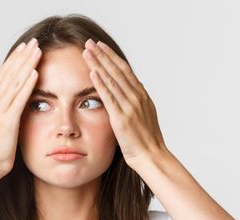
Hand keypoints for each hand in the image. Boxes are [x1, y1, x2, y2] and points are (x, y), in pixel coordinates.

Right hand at [0, 38, 41, 176]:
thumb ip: (3, 110)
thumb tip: (12, 102)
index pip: (3, 75)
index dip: (14, 60)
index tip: (24, 48)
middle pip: (9, 73)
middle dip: (22, 56)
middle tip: (34, 42)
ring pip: (14, 81)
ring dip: (26, 64)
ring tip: (38, 50)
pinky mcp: (7, 120)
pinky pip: (19, 98)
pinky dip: (27, 84)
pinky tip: (35, 72)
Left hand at [82, 38, 168, 168]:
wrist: (152, 156)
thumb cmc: (146, 141)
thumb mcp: (144, 116)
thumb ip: (137, 103)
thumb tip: (135, 90)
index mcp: (142, 96)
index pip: (125, 70)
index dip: (112, 57)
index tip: (101, 47)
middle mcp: (137, 97)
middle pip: (117, 70)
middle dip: (103, 55)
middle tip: (89, 42)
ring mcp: (130, 106)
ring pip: (112, 79)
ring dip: (98, 63)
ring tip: (86, 52)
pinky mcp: (122, 117)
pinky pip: (110, 97)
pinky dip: (101, 83)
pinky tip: (92, 72)